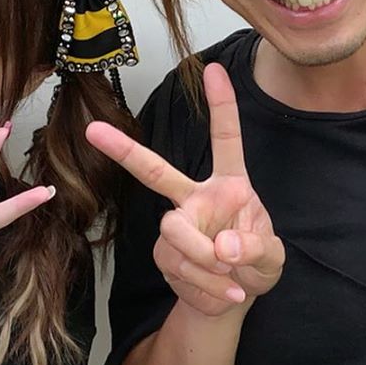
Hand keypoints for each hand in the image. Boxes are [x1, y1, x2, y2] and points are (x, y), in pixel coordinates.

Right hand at [86, 63, 283, 317]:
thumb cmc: (256, 264)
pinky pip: (178, 268)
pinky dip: (204, 287)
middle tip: (93, 130)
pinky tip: (222, 292)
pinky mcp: (165, 254)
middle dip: (125, 151)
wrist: (235, 296)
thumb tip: (223, 246)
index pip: (225, 140)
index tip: (212, 68)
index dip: (221, 105)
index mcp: (230, 185)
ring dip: (205, 267)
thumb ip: (256, 248)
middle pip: (157, 172)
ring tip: (232, 282)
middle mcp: (196, 198)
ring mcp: (176, 226)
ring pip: (175, 236)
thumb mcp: (272, 258)